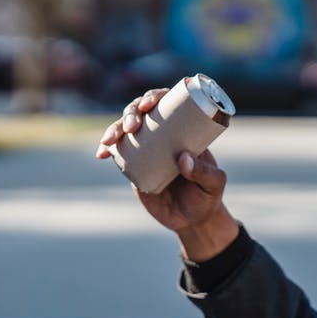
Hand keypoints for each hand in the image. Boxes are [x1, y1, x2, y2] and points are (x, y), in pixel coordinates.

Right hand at [96, 88, 239, 261]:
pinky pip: (117, 153)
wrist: (192, 220)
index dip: (154, 97)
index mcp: (183, 130)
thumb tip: (183, 158)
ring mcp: (146, 149)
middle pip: (141, 112)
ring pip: (125, 130)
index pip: (167, 104)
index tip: (149, 104)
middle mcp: (162, 135)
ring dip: (115, 128)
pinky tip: (102, 153)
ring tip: (111, 140)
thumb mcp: (214, 184)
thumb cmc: (207, 197)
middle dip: (131, 113)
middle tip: (133, 126)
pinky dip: (107, 149)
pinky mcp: (133, 166)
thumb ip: (204, 173)